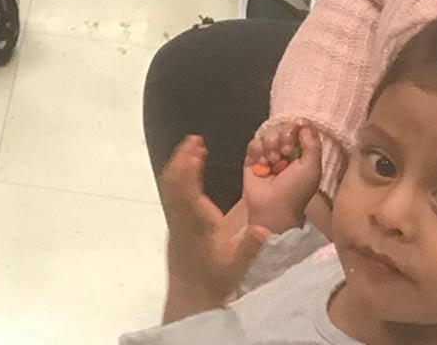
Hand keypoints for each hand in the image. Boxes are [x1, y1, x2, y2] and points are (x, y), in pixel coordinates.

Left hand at [158, 136, 272, 304]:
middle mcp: (181, 219)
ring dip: (179, 164)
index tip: (197, 151)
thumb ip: (251, 247)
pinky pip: (171, 192)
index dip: (189, 170)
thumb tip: (266, 228)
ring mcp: (175, 220)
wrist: (190, 296)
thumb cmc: (215, 280)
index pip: (187, 193)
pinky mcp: (175, 222)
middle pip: (174, 183)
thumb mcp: (237, 266)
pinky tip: (189, 167)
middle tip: (195, 140)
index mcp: (196, 225)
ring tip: (193, 147)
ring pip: (170, 186)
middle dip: (182, 159)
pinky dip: (179, 175)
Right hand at [242, 124, 321, 234]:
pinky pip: (254, 143)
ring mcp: (268, 153)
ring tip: (273, 162)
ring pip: (267, 132)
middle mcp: (285, 150)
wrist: (273, 208)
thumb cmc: (296, 191)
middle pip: (282, 126)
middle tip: (286, 153)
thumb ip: (312, 144)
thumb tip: (304, 123)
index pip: (299, 128)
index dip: (297, 127)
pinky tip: (262, 163)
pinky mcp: (252, 158)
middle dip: (284, 137)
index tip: (297, 134)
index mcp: (302, 152)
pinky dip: (258, 150)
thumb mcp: (312, 168)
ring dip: (270, 145)